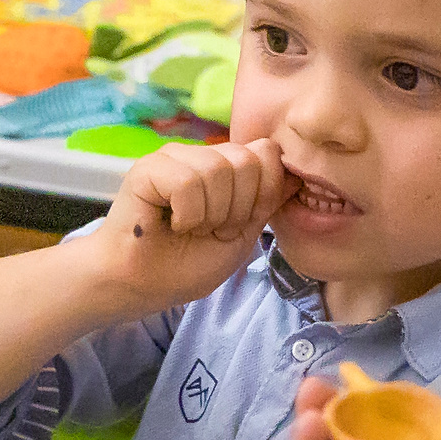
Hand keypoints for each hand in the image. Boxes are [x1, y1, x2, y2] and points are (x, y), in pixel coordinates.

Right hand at [91, 138, 292, 311]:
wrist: (141, 286)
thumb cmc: (185, 265)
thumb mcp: (243, 235)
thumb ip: (268, 202)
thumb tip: (298, 174)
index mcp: (225, 167)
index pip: (267, 154)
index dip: (260, 196)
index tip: (234, 225)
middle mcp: (201, 155)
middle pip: (247, 160)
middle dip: (236, 208)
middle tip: (210, 229)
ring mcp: (173, 157)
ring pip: (218, 170)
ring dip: (209, 215)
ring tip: (189, 228)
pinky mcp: (147, 168)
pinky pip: (187, 182)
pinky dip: (187, 214)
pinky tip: (171, 224)